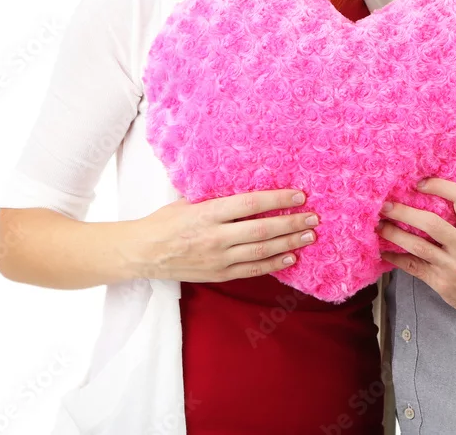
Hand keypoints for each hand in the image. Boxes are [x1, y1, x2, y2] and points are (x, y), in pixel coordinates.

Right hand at [130, 189, 320, 282]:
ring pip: (261, 251)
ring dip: (289, 243)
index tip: (299, 196)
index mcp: (208, 213)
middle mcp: (215, 237)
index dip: (277, 200)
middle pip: (262, 230)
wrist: (142, 253)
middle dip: (291, 223)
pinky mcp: (219, 275)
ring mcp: (218, 259)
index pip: (250, 204)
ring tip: (309, 236)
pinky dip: (273, 264)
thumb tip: (244, 181)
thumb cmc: (165, 221)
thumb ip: (215, 195)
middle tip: (313, 218)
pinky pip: (252, 270)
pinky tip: (290, 257)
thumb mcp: (187, 200)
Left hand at [376, 178, 455, 320]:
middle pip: (432, 224)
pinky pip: (414, 267)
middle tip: (386, 206)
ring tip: (379, 226)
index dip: (440, 186)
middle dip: (405, 213)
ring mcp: (453, 266)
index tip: (420, 183)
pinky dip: (396, 258)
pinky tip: (385, 251)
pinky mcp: (442, 283)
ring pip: (418, 246)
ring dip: (394, 234)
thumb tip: (430, 200)